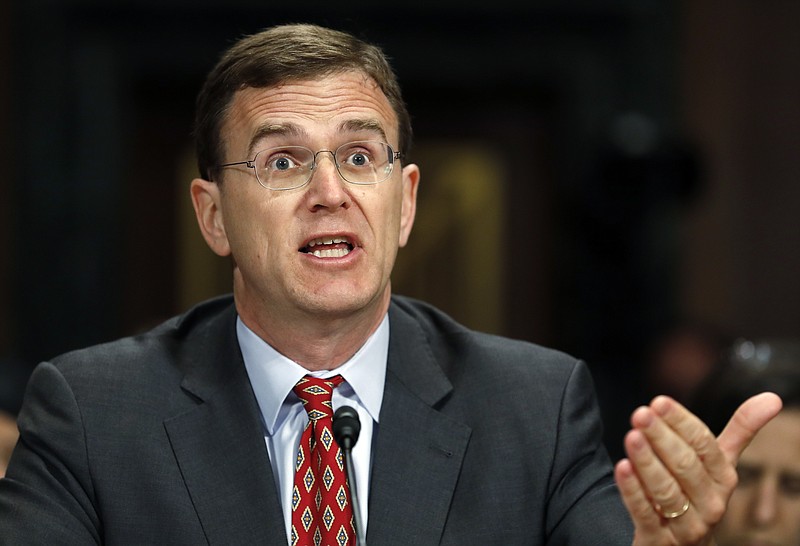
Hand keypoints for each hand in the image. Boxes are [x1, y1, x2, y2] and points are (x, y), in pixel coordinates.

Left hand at [614, 392, 781, 544]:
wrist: (685, 545)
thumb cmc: (699, 492)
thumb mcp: (720, 464)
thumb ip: (741, 431)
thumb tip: (773, 397)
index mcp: (723, 478)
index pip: (705, 445)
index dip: (681, 422)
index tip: (659, 402)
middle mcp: (710, 502)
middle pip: (685, 465)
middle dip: (662, 437)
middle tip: (640, 414)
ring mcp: (687, 524)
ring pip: (666, 490)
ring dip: (647, 461)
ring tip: (631, 436)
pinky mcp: (659, 539)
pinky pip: (646, 513)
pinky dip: (633, 490)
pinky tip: (622, 468)